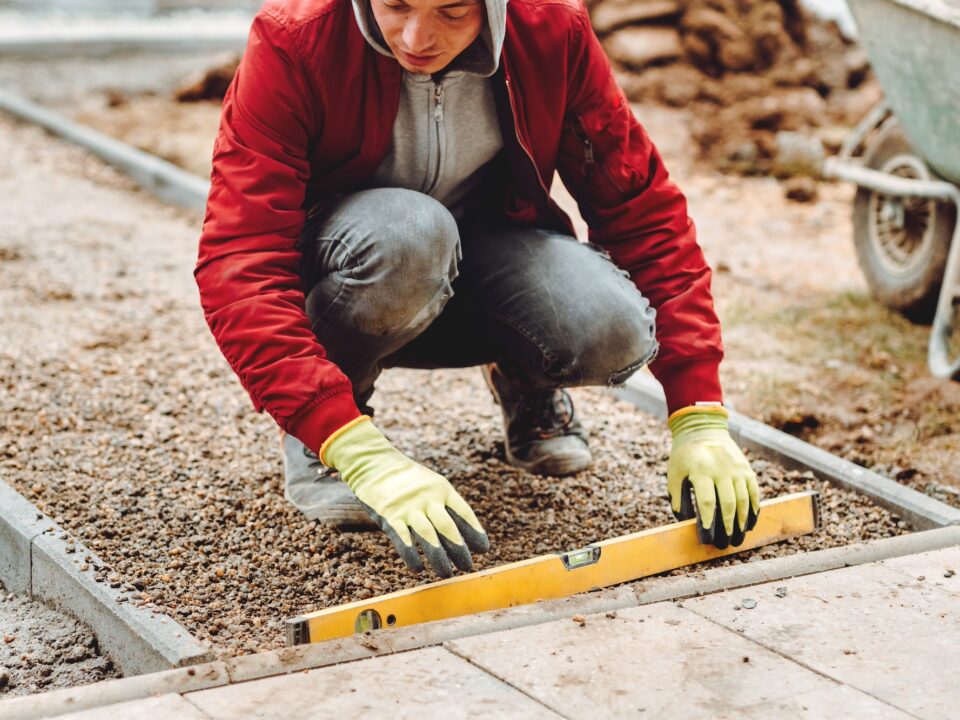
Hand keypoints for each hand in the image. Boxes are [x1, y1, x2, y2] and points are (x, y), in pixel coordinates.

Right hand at [321, 417, 488, 576]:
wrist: (374, 464)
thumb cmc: (407, 479)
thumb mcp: (431, 484)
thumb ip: (445, 505)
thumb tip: (464, 535)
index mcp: (441, 488)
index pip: (463, 512)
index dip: (474, 531)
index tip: (483, 549)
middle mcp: (427, 498)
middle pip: (448, 527)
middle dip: (459, 549)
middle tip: (468, 567)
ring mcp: (408, 507)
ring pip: (428, 535)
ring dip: (439, 557)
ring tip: (447, 574)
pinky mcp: (389, 516)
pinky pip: (403, 539)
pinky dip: (411, 555)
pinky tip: (418, 569)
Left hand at [667, 406, 759, 547]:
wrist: (703, 429)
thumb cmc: (684, 456)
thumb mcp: (675, 473)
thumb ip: (678, 497)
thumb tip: (684, 522)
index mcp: (701, 471)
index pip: (707, 500)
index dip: (709, 520)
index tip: (708, 536)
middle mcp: (721, 470)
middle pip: (728, 504)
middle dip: (727, 527)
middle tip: (725, 544)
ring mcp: (737, 470)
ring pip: (743, 500)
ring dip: (742, 522)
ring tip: (738, 538)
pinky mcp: (747, 470)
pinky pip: (754, 493)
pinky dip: (753, 510)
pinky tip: (750, 523)